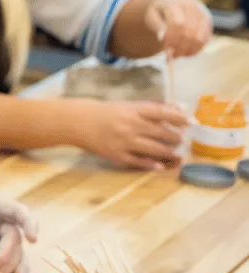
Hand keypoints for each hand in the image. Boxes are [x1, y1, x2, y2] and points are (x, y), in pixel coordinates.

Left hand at [0, 182, 37, 272]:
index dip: (29, 223)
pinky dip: (11, 271)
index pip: (18, 211)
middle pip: (13, 238)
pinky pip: (9, 262)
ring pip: (14, 253)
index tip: (32, 239)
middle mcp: (4, 221)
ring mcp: (1, 237)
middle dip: (4, 254)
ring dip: (7, 267)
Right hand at [72, 99, 186, 169]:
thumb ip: (152, 109)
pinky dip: (151, 164)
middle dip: (175, 137)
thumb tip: (179, 109)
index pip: (163, 113)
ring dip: (168, 152)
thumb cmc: (107, 112)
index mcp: (134, 110)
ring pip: (154, 149)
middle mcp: (131, 125)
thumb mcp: (128, 106)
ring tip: (175, 153)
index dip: (180, 118)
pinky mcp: (117, 155)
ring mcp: (124, 141)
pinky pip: (138, 162)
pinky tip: (160, 165)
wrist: (79, 122)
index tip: (194, 122)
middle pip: (161, 132)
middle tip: (181, 140)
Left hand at [143, 0, 212, 57]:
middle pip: (188, 32)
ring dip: (186, 50)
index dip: (171, 37)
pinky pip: (204, 41)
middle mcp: (191, 8)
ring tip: (175, 56)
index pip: (177, 23)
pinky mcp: (207, 24)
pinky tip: (184, 54)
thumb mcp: (153, 16)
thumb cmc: (161, 12)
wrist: (177, 3)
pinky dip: (194, 50)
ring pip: (198, 38)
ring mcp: (201, 16)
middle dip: (178, 46)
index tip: (163, 47)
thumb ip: (156, 26)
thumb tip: (161, 38)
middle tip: (168, 56)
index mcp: (175, 4)